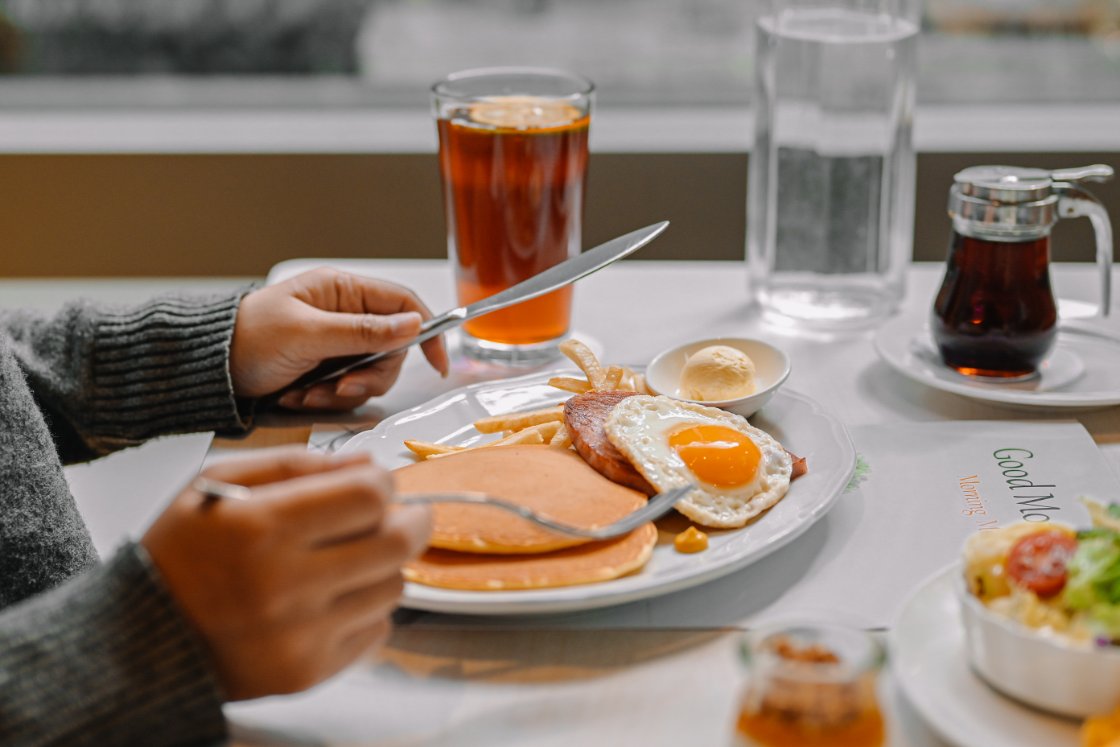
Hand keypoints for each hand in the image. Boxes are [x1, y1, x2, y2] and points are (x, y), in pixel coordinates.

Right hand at [142, 447, 430, 700]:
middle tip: (402, 515)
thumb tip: (369, 462)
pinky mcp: (306, 674)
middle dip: (410, 520)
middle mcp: (282, 586)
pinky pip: (376, 631)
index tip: (374, 483)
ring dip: (382, 566)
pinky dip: (365, 609)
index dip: (382, 482)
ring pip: (393, 587)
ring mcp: (298, 637)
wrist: (138, 641)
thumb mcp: (218, 482)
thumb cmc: (181, 553)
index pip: (369, 496)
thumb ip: (297, 464)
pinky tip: (331, 599)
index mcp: (259, 528)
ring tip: (349, 559)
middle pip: (396, 543)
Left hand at [230, 268, 449, 409]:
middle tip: (342, 387)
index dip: (426, 331)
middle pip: (392, 348)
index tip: (437, 363)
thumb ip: (363, 331)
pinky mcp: (327, 368)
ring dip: (344, 390)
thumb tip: (413, 324)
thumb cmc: (248, 338)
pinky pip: (347, 388)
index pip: (403, 303)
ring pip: (372, 373)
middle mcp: (345, 314)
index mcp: (342, 290)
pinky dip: (326, 397)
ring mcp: (337, 343)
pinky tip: (298, 395)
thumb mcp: (308, 334)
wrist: (208, 368)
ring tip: (308, 393)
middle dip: (370, 374)